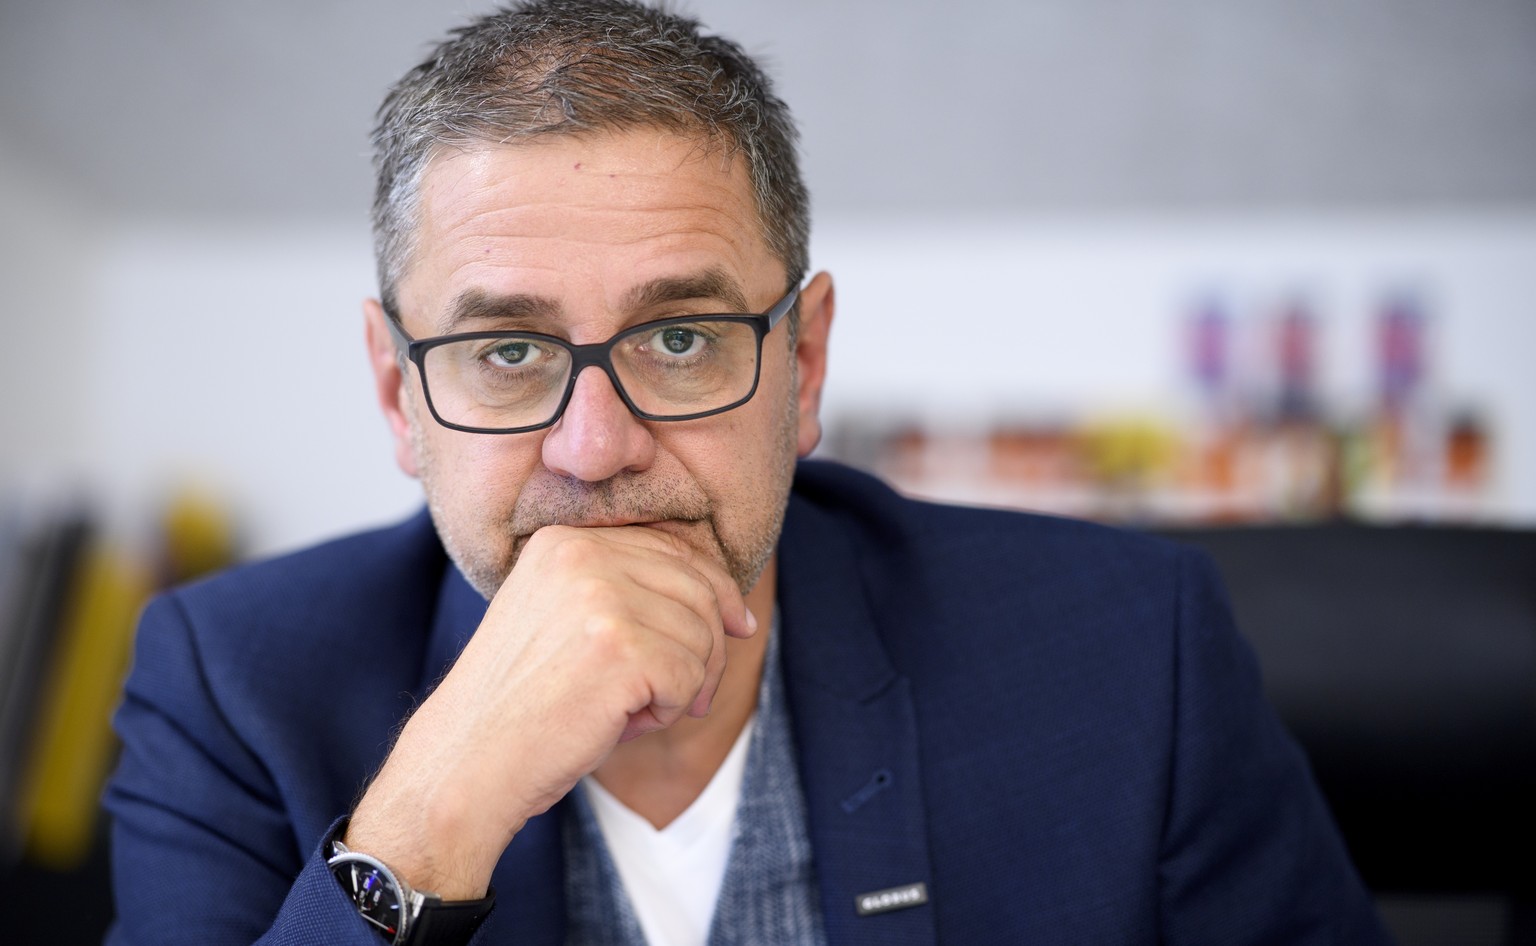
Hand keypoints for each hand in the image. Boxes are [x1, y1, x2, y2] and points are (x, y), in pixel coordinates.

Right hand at [343, 524, 755, 898]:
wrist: (468, 762)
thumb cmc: (522, 705)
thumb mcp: (564, 620)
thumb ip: (626, 592)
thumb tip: (732, 604)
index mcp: (565, 541)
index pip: (673, 547)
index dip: (716, 589)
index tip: (737, 625)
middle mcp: (582, 554)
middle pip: (697, 587)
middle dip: (711, 645)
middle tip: (694, 695)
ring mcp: (601, 598)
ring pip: (700, 635)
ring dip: (684, 685)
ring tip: (630, 710)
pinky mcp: (621, 648)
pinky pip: (690, 677)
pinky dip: (669, 711)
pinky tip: (623, 723)